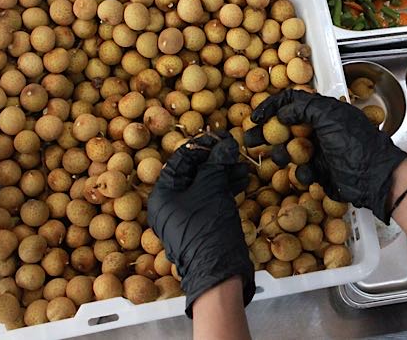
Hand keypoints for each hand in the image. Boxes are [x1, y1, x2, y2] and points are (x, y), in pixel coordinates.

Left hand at [148, 132, 255, 316]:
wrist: (217, 270)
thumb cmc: (207, 226)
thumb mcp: (210, 188)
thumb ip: (215, 163)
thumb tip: (225, 143)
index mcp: (162, 194)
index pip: (180, 159)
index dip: (202, 145)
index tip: (221, 136)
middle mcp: (169, 204)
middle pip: (193, 172)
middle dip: (215, 160)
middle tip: (234, 150)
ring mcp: (185, 215)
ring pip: (204, 186)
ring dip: (223, 173)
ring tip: (243, 167)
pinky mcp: (200, 224)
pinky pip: (210, 199)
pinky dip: (224, 189)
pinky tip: (241, 180)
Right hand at [246, 90, 406, 222]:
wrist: (374, 178)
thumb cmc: (356, 145)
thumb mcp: (330, 118)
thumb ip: (304, 109)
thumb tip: (283, 112)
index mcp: (323, 111)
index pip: (292, 102)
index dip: (272, 107)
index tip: (256, 117)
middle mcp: (319, 129)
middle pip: (285, 127)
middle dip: (267, 133)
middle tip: (249, 140)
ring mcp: (319, 151)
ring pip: (289, 150)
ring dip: (281, 155)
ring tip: (279, 158)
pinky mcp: (320, 171)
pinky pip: (301, 170)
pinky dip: (302, 173)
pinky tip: (310, 174)